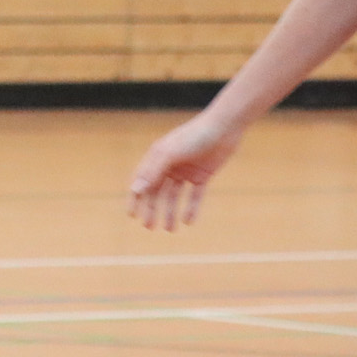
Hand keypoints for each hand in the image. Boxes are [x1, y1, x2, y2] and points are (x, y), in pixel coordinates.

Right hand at [127, 116, 242, 230]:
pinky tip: (188, 222)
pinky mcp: (202, 175)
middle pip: (156, 192)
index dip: (135, 198)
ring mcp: (185, 171)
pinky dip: (191, 208)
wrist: (225, 127)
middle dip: (152, 210)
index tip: (131, 216)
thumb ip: (152, 172)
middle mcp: (169, 165)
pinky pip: (195, 195)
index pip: (141, 181)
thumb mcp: (170, 154)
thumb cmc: (194, 136)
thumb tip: (135, 190)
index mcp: (156, 158)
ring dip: (170, 212)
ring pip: (174, 196)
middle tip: (149, 227)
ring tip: (170, 230)